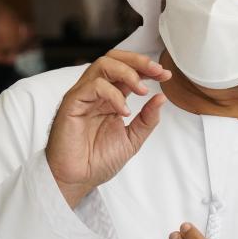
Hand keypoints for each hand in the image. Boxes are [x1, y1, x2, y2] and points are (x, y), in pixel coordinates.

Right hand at [46, 50, 171, 207]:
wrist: (77, 180)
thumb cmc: (97, 161)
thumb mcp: (132, 139)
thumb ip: (147, 119)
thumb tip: (162, 98)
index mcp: (109, 98)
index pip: (127, 71)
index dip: (147, 69)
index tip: (165, 76)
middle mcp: (95, 93)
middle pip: (114, 58)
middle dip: (138, 61)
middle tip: (157, 72)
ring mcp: (83, 95)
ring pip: (102, 64)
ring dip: (128, 72)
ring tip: (143, 90)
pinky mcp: (72, 103)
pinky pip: (93, 85)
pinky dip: (113, 94)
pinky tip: (124, 111)